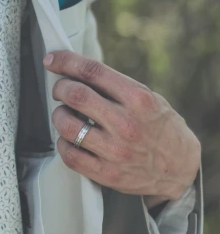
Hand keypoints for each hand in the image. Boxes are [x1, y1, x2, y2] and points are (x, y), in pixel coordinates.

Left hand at [44, 52, 200, 204]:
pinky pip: (70, 155)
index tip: (52, 60)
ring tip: (65, 115)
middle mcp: (126, 124)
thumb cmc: (160, 127)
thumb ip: (115, 86)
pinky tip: (69, 139)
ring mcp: (116, 151)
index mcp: (138, 99)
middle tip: (60, 90)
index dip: (65, 61)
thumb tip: (75, 71)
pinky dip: (63, 143)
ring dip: (59, 116)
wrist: (180, 167)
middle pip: (75, 96)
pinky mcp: (107, 173)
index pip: (92, 71)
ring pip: (67, 126)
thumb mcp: (147, 98)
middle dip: (60, 88)